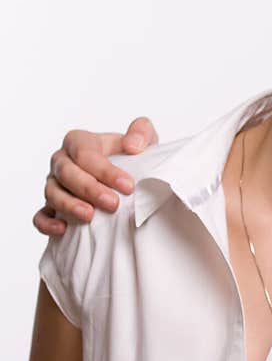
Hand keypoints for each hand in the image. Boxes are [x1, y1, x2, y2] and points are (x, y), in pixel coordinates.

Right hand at [33, 117, 158, 235]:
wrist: (126, 177)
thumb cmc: (132, 156)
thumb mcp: (143, 139)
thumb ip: (141, 131)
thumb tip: (133, 145)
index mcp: (79, 142)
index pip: (84, 153)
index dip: (105, 170)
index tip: (128, 186)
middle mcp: (62, 161)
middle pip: (66, 173)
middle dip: (89, 189)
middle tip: (113, 203)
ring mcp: (54, 184)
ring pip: (52, 193)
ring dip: (70, 206)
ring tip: (90, 216)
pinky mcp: (51, 207)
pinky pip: (40, 216)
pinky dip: (47, 223)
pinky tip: (63, 229)